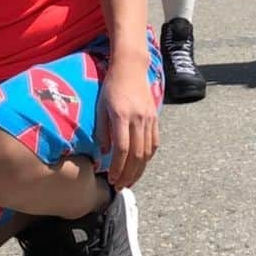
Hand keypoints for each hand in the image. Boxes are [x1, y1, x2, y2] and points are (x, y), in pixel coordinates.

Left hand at [98, 63, 158, 189]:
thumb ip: (102, 131)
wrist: (131, 68)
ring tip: (130, 181)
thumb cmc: (111, 87)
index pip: (122, 149)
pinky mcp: (155, 118)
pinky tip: (141, 166)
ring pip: (147, 152)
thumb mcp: (100, 107)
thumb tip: (103, 155)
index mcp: (122, 116)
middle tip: (121, 187)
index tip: (111, 179)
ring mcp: (149, 119)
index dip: (117, 168)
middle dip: (129, 175)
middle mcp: (138, 119)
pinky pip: (154, 143)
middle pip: (136, 155)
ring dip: (139, 170)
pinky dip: (148, 157)